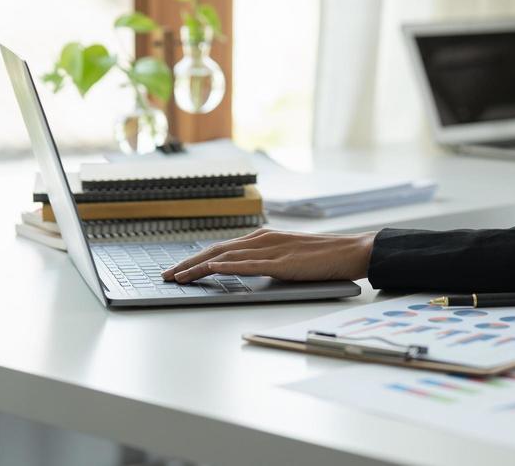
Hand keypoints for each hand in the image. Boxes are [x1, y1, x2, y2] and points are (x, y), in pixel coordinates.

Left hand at [161, 228, 376, 283]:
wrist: (348, 253)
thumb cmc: (320, 258)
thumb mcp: (286, 256)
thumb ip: (265, 260)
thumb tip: (242, 271)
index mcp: (263, 237)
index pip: (221, 248)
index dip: (196, 259)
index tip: (178, 270)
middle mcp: (262, 239)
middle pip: (216, 250)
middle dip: (188, 264)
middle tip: (167, 276)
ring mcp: (271, 250)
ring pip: (226, 257)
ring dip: (199, 267)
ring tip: (179, 277)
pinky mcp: (281, 263)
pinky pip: (249, 264)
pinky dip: (227, 266)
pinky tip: (211, 269)